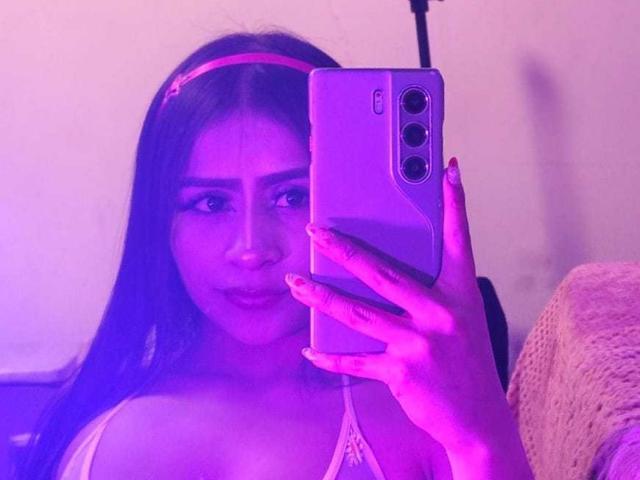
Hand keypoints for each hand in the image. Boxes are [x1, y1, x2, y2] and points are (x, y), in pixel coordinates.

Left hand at [285, 158, 530, 476]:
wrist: (479, 419)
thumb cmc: (468, 364)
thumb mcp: (462, 320)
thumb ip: (433, 294)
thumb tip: (389, 272)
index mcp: (459, 294)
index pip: (458, 239)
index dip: (454, 202)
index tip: (448, 167)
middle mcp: (440, 313)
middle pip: (382, 273)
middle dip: (343, 249)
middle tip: (315, 231)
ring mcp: (419, 343)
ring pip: (358, 312)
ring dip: (321, 297)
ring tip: (294, 283)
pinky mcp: (401, 372)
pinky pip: (356, 360)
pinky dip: (330, 356)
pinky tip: (309, 349)